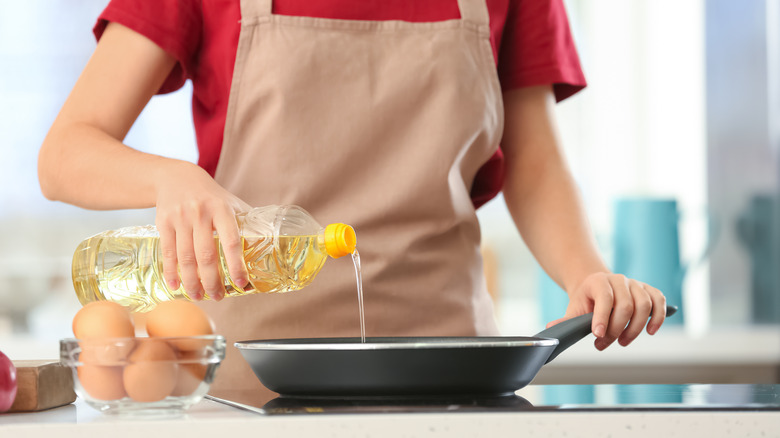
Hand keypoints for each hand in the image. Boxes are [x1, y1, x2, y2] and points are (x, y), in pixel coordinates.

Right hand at [154, 160, 250, 300]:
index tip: (241, 283)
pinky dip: (171, 272)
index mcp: (222, 209)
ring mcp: (180, 218)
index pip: (231, 241)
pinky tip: (175, 286)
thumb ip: (246, 221)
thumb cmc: (210, 195)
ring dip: (192, 281)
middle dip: (212, 281)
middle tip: (218, 297)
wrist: (176, 177)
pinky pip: (168, 252)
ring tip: (198, 296)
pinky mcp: (163, 223)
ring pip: (186, 257)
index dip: (236, 265)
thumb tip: (270, 243)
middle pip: (206, 255)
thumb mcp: (231, 202)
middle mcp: (200, 213)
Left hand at [546, 272, 666, 349]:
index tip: (598, 335)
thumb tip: (551, 329)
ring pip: (644, 305)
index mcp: (599, 282)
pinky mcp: (648, 290)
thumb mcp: (574, 307)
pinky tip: (650, 331)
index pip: (605, 299)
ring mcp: (636, 284)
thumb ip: (566, 320)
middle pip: (626, 306)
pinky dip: (658, 317)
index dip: (603, 318)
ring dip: (635, 328)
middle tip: (605, 344)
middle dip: (617, 329)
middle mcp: (619, 280)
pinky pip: (659, 301)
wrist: (596, 286)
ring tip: (622, 342)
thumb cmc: (586, 300)